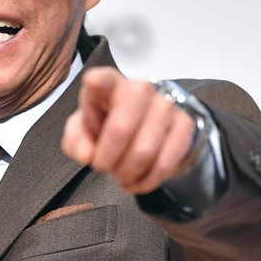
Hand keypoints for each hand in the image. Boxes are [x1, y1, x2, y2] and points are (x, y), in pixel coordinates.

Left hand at [61, 67, 194, 194]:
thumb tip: (86, 155)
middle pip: (121, 128)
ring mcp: (165, 105)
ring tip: (120, 174)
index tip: (92, 83)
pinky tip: (136, 182)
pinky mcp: (184, 124)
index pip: (104, 78)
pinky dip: (147, 181)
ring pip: (144, 151)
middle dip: (107, 159)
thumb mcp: (82, 130)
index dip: (98, 81)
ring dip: (127, 172)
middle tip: (102, 167)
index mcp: (109, 84)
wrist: (142, 125)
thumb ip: (76, 140)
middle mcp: (140, 88)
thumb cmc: (105, 123)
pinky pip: (166, 163)